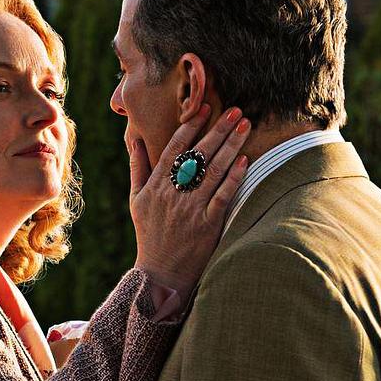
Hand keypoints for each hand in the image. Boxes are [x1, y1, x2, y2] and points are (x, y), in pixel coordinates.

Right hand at [129, 105, 249, 298]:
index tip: (203, 107)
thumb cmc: (149, 234)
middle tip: (234, 109)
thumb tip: (135, 141)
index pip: (173, 149)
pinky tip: (244, 160)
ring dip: (231, 146)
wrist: (160, 273)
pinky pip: (223, 195)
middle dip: (217, 129)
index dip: (189, 127)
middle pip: (197, 155)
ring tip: (245, 125)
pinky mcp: (208, 225)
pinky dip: (234, 177)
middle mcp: (172, 195)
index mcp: (155, 187)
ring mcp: (190, 209)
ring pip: (213, 171)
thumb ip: (138, 169)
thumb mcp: (136, 201)